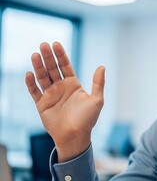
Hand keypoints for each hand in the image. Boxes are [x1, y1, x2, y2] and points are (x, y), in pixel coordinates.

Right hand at [25, 42, 104, 161]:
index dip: (61, 55)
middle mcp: (61, 87)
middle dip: (48, 57)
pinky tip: (29, 74)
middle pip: (52, 68)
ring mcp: (50, 95)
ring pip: (42, 77)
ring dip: (38, 66)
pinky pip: (34, 92)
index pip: (65, 66)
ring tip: (35, 54)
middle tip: (43, 45)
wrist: (75, 136)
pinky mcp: (41, 104)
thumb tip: (102, 66)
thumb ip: (98, 83)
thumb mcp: (96, 100)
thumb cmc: (87, 119)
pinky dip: (31, 83)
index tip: (56, 44)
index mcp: (73, 84)